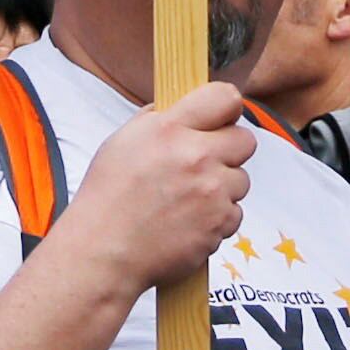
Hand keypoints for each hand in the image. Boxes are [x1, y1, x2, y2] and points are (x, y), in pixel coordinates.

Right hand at [59, 82, 255, 294]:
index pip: (225, 98)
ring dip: (222, 188)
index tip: (220, 118)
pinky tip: (190, 221)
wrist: (103, 251)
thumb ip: (159, 119)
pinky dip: (217, 218)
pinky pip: (234, 213)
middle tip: (205, 163)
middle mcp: (196, 157)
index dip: (226, 108)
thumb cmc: (108, 197)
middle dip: (229, 150)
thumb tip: (185, 107)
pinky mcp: (218, 224)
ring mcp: (211, 192)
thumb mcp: (124, 140)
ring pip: (241, 180)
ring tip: (189, 199)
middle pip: (245, 140)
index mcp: (169, 129)